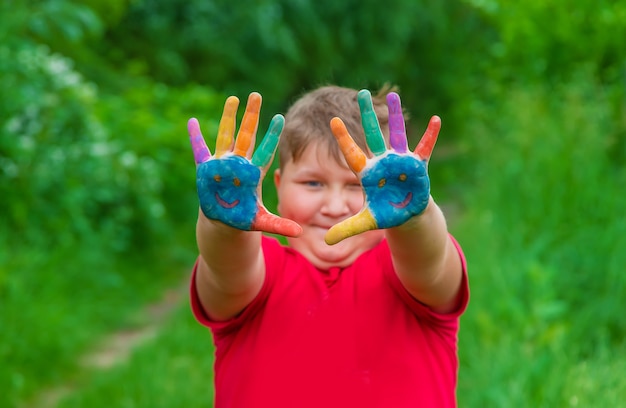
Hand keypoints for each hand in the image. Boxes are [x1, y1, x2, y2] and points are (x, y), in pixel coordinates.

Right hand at [188, 92, 301, 236]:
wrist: (225, 221)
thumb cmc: (244, 219)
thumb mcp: (262, 222)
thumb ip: (279, 225)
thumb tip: (299, 232)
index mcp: (253, 174)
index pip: (265, 150)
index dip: (271, 135)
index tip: (280, 117)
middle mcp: (239, 164)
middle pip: (246, 136)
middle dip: (251, 116)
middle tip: (256, 95)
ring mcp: (222, 164)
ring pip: (226, 136)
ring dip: (229, 118)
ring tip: (233, 99)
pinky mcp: (207, 170)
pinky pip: (200, 151)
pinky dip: (196, 137)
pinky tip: (192, 122)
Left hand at [325, 90, 439, 244]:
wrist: (405, 215)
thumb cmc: (384, 214)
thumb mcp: (365, 223)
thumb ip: (346, 229)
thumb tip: (327, 243)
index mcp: (367, 173)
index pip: (352, 153)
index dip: (344, 138)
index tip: (333, 120)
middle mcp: (382, 162)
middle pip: (373, 135)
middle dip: (367, 115)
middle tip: (360, 93)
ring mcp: (400, 162)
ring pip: (398, 135)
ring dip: (396, 117)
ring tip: (394, 96)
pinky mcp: (418, 166)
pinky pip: (424, 148)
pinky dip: (430, 135)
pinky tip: (435, 119)